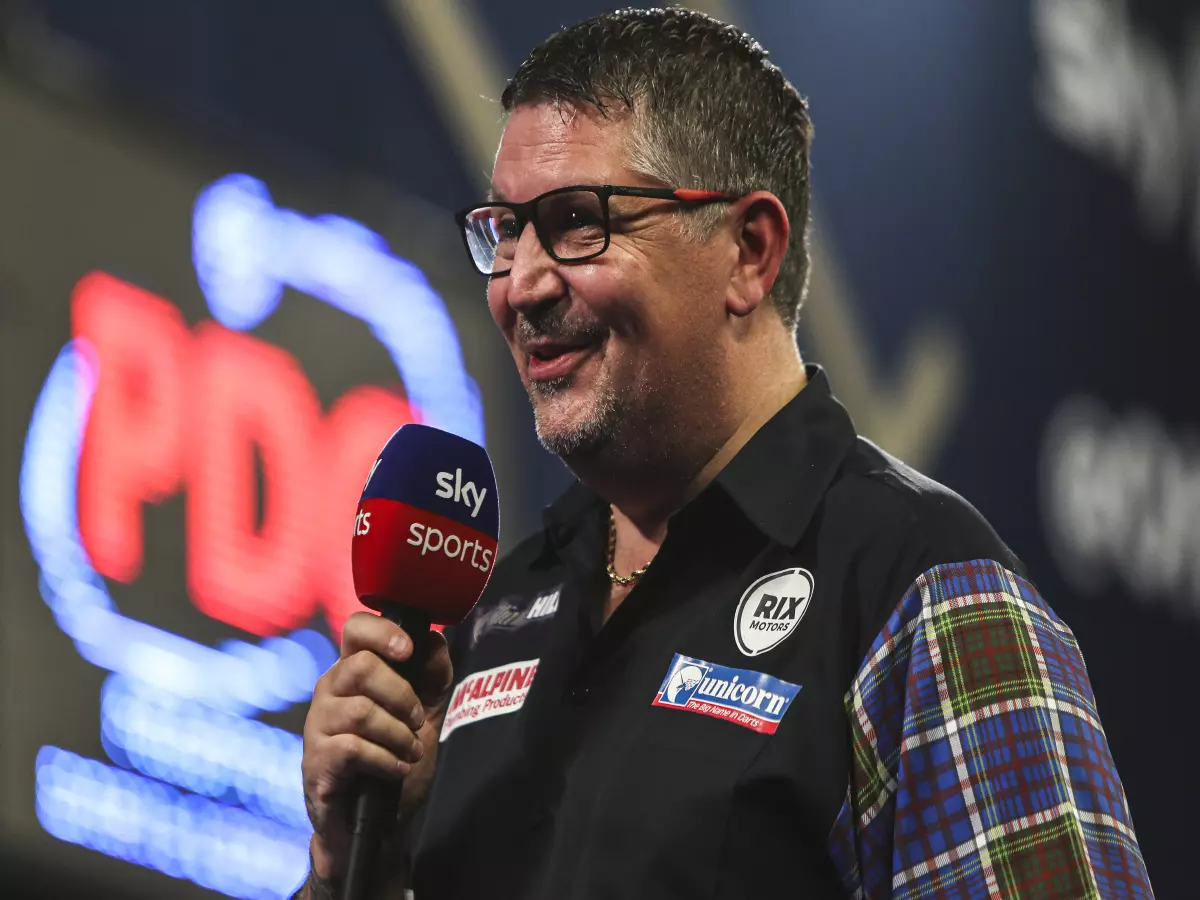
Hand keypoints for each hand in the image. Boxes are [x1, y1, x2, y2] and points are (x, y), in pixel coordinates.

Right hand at [301, 612, 452, 882]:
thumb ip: (431, 677)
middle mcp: (330, 691)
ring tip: (410, 751)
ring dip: (398, 734)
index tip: (408, 650)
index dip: (382, 631)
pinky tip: (398, 769)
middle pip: (361, 667)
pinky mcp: (316, 762)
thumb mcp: (424, 713)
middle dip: (402, 695)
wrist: (374, 822)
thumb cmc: (393, 759)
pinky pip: (353, 748)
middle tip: (417, 721)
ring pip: (361, 711)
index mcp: (354, 671)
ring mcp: (318, 726)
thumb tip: (434, 640)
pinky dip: (386, 759)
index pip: (356, 628)